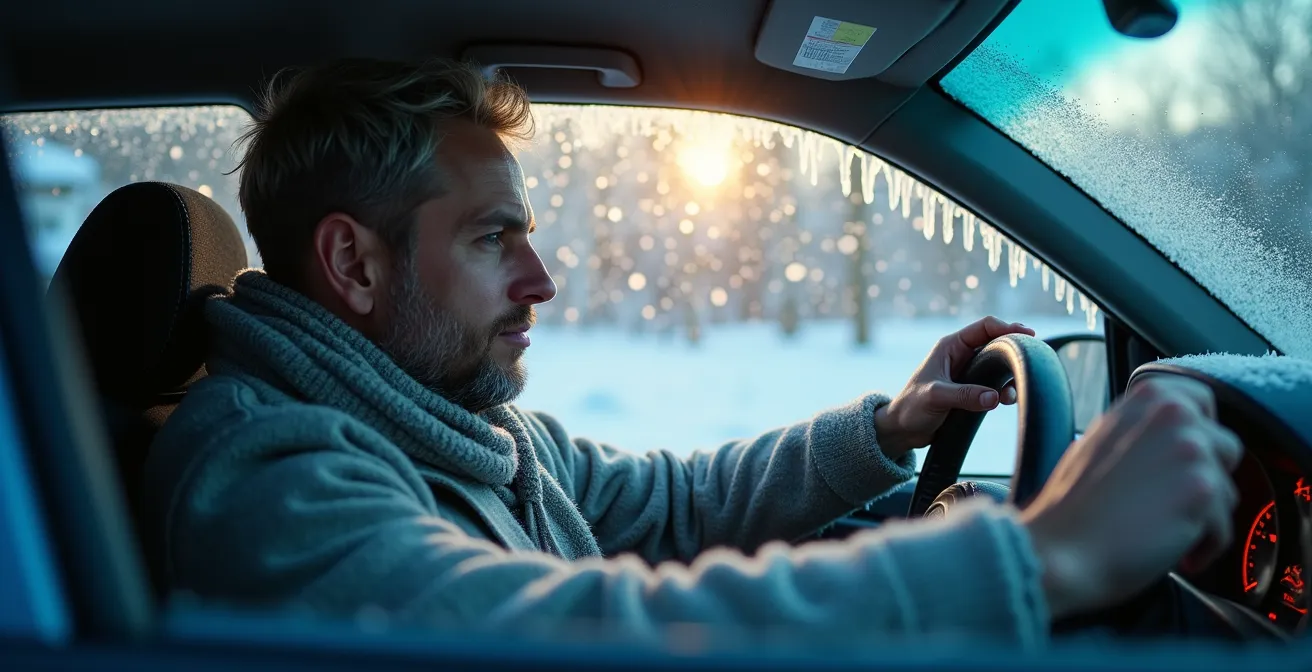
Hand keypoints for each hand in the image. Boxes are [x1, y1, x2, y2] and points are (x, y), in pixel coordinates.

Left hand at [874, 316, 1035, 457]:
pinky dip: (1004, 391)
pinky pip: (995, 386)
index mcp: (950, 346)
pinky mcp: (971, 391)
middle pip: (996, 344)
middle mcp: (961, 356)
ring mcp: (967, 374)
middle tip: (1030, 361)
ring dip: (1009, 377)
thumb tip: (994, 397)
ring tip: (1011, 393)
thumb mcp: (936, 397)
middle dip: (1013, 352)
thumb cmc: (912, 407)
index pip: (984, 327)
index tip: (1027, 334)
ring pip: (998, 368)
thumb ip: (964, 395)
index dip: (1007, 327)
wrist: (903, 430)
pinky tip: (1006, 400)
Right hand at [1020, 376, 1242, 619]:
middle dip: (1206, 480)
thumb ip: (1143, 429)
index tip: (1189, 459)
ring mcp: (1191, 449)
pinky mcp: (1203, 490)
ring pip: (1229, 491)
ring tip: (1168, 534)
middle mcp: (1173, 414)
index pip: (1203, 399)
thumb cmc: (1075, 507)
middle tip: (1173, 504)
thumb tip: (1178, 439)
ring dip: (1205, 518)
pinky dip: (1205, 548)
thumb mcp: (1100, 441)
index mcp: (1146, 398)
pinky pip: (1225, 527)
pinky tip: (1176, 556)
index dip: (1202, 433)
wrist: (1063, 549)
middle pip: (1225, 448)